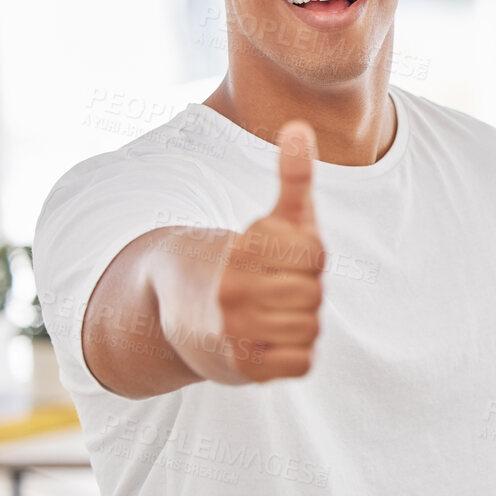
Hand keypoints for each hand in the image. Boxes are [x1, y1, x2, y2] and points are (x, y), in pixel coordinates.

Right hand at [214, 120, 324, 381]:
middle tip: (276, 289)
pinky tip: (273, 340)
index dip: (307, 257)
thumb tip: (300, 126)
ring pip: (310, 328)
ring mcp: (236, 332)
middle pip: (314, 293)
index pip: (314, 254)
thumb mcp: (269, 219)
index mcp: (242, 250)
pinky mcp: (242, 368)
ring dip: (301, 322)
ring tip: (274, 313)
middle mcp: (234, 291)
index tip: (281, 257)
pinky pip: (302, 362)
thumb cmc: (242, 261)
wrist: (180, 311)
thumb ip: (293, 177)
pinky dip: (295, 354)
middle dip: (303, 290)